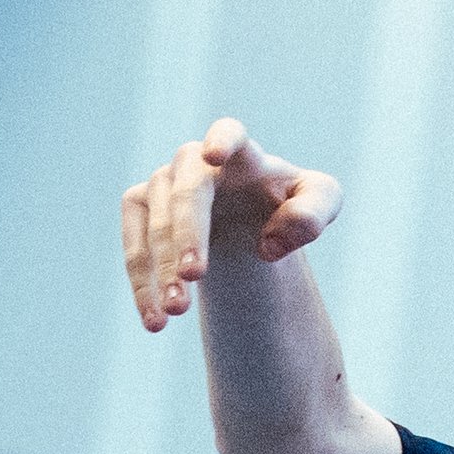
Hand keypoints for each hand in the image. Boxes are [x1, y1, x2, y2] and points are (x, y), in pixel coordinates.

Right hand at [122, 119, 341, 333]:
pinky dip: (141, 284)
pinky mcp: (142, 210)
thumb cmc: (286, 205)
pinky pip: (134, 247)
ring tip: (176, 313)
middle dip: (186, 232)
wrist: (250, 219)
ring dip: (163, 268)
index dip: (221, 140)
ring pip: (155, 223)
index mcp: (241, 152)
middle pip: (187, 192)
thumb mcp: (319, 203)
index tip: (212, 155)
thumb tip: (271, 244)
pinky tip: (154, 320)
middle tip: (193, 276)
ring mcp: (164, 184)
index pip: (230, 133)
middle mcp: (195, 163)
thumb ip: (312, 213)